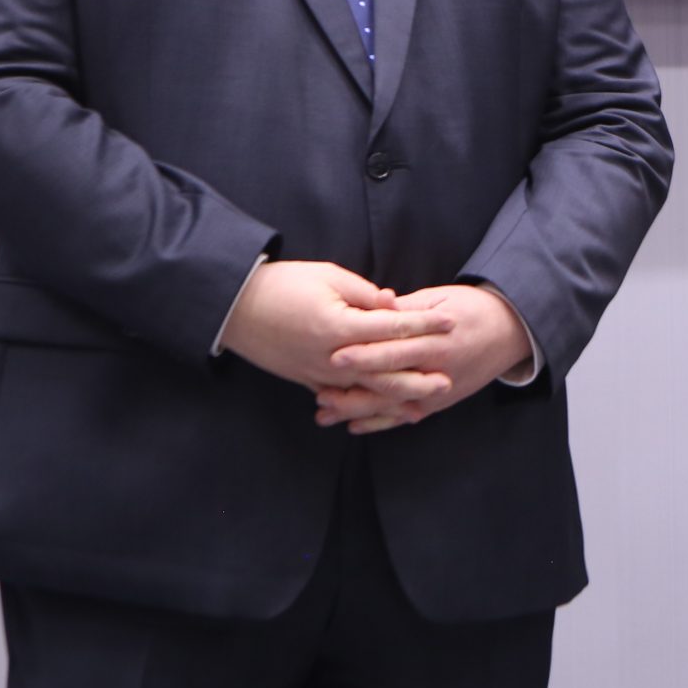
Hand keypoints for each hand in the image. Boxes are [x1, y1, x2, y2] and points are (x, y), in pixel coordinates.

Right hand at [222, 260, 454, 397]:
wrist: (235, 308)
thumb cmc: (282, 285)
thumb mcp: (327, 277)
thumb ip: (364, 294)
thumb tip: (393, 305)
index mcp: (341, 326)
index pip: (393, 327)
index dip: (425, 325)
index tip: (451, 322)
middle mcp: (333, 356)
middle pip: (385, 371)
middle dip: (418, 377)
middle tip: (448, 380)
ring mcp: (319, 373)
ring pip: (365, 391)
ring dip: (395, 400)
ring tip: (422, 406)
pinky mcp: (307, 381)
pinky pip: (342, 398)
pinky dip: (364, 406)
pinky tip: (380, 410)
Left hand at [316, 283, 531, 432]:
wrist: (510, 331)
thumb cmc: (473, 308)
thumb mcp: (440, 299)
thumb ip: (406, 308)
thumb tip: (376, 305)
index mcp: (436, 341)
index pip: (395, 351)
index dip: (365, 355)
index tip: (334, 356)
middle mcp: (437, 371)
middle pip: (389, 384)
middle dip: (353, 391)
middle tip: (319, 393)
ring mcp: (438, 392)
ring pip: (392, 406)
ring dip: (358, 411)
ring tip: (325, 412)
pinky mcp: (439, 403)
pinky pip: (406, 416)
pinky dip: (380, 423)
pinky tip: (354, 425)